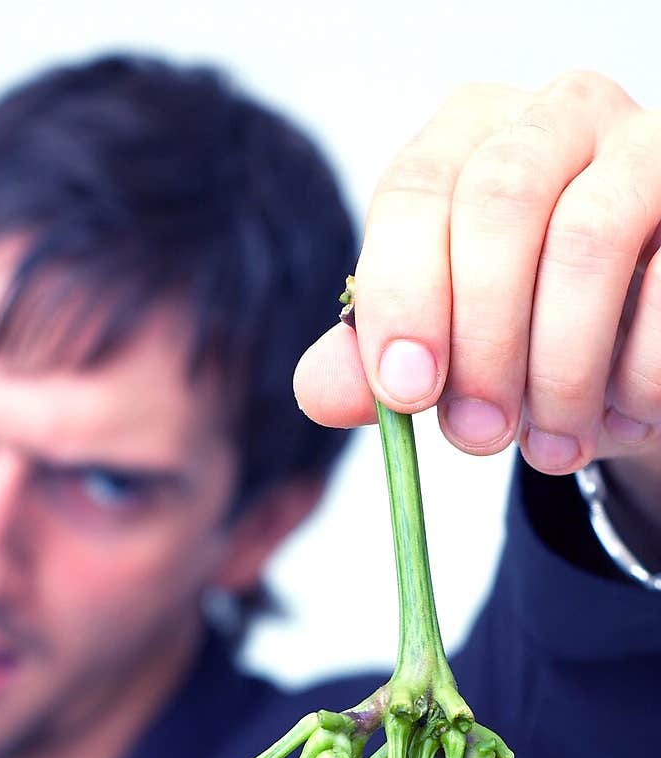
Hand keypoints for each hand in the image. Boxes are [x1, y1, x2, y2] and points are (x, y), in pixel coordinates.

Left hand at [294, 71, 660, 526]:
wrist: (632, 344)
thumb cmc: (521, 332)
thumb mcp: (443, 346)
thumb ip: (376, 364)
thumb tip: (319, 392)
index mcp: (465, 138)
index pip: (414, 193)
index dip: (402, 297)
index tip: (404, 393)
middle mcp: (554, 117)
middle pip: (499, 203)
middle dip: (480, 339)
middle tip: (475, 437)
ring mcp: (643, 150)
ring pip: (588, 242)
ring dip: (559, 370)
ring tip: (547, 449)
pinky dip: (636, 377)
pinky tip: (616, 420)